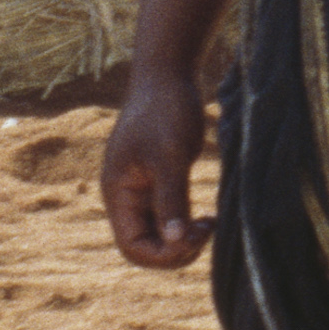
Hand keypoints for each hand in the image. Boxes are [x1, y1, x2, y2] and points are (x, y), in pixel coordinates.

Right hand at [103, 71, 211, 269]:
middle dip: (176, 250)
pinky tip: (209, 218)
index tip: (194, 236)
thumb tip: (175, 240)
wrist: (168, 75)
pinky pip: (171, 219)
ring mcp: (143, 192)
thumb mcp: (169, 155)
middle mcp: (127, 198)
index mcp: (118, 193)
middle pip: (146, 247)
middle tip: (206, 231)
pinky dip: (188, 226)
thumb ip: (171, 199)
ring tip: (210, 225)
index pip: (133, 247)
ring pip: (161, 236)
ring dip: (184, 240)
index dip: (163, 254)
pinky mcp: (161, 183)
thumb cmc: (164, 110)